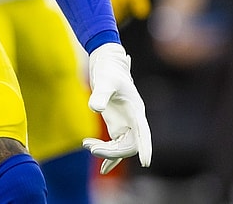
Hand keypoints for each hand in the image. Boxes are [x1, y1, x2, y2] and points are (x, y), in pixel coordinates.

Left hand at [82, 42, 151, 173]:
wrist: (106, 63)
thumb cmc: (108, 70)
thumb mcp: (104, 81)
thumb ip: (100, 94)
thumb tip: (95, 109)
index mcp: (136, 110)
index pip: (144, 132)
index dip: (145, 146)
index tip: (146, 162)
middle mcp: (134, 120)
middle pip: (130, 145)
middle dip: (112, 151)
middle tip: (91, 147)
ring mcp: (126, 125)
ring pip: (122, 149)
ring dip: (106, 152)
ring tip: (87, 144)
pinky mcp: (117, 126)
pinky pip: (117, 147)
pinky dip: (110, 157)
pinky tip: (103, 169)